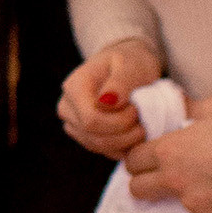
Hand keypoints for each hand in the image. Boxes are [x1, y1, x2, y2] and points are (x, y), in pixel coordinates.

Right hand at [57, 38, 161, 156]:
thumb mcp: (132, 65)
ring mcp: (73, 123)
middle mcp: (67, 107)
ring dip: (126, 142)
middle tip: (144, 120)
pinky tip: (135, 133)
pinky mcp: (84, 136)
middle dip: (125, 134)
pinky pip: (103, 151)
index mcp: (74, 87)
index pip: (91, 120)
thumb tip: (106, 103)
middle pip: (94, 137)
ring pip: (98, 147)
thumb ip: (120, 82)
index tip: (138, 109)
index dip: (119, 122)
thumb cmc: (131, 62)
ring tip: (141, 124)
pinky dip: (123, 147)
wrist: (126, 66)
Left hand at [124, 96, 211, 212]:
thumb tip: (172, 107)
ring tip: (210, 178)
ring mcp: (194, 205)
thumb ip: (185, 110)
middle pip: (137, 189)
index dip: (139, 157)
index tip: (150, 156)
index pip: (132, 161)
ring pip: (173, 203)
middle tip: (164, 173)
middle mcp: (175, 181)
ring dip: (182, 192)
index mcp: (169, 151)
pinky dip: (209, 204)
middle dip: (145, 180)